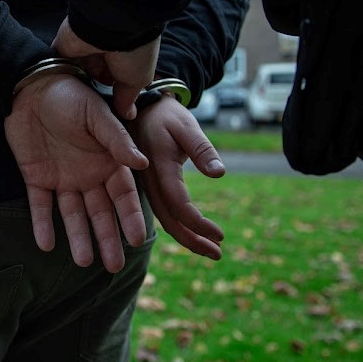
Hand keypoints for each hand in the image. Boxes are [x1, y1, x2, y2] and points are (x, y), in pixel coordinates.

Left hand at [4, 74, 149, 271]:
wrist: (31, 86)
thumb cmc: (70, 95)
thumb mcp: (97, 115)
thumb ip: (117, 140)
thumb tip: (143, 165)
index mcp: (107, 160)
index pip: (123, 195)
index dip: (129, 217)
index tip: (137, 240)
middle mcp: (88, 174)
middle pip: (100, 212)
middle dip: (107, 238)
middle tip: (114, 267)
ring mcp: (62, 177)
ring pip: (72, 214)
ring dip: (78, 237)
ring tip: (84, 261)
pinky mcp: (36, 177)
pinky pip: (40, 205)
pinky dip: (42, 225)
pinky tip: (46, 244)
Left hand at [52, 16, 159, 120]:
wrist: (111, 26)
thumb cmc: (133, 52)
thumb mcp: (137, 80)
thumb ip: (128, 97)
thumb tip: (128, 114)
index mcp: (123, 55)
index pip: (114, 77)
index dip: (112, 91)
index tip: (108, 107)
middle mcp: (103, 50)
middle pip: (94, 74)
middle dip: (92, 88)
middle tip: (89, 107)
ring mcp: (82, 47)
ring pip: (76, 70)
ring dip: (75, 82)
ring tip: (72, 102)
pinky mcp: (64, 45)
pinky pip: (58, 62)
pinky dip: (58, 74)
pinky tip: (56, 89)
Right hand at [128, 93, 225, 259]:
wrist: (141, 106)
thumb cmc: (167, 115)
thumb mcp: (187, 125)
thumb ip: (202, 149)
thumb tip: (220, 173)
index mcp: (157, 165)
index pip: (178, 203)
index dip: (198, 223)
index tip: (221, 235)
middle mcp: (147, 180)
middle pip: (168, 219)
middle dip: (193, 240)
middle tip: (218, 254)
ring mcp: (145, 185)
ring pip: (164, 218)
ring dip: (187, 236)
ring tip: (212, 250)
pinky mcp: (147, 186)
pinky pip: (162, 211)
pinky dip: (180, 225)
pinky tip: (195, 232)